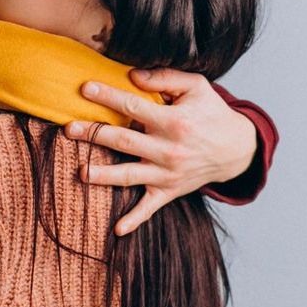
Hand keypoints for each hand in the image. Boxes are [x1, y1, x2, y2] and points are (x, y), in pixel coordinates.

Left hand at [66, 68, 258, 233]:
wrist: (237, 149)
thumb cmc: (212, 113)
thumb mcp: (197, 87)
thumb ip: (165, 79)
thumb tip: (132, 75)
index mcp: (173, 121)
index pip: (133, 106)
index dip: (108, 96)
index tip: (84, 88)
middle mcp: (168, 149)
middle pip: (123, 141)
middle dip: (94, 134)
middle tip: (68, 128)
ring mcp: (167, 173)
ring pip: (129, 175)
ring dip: (103, 176)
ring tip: (80, 173)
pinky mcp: (169, 191)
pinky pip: (150, 208)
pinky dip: (135, 220)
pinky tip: (117, 230)